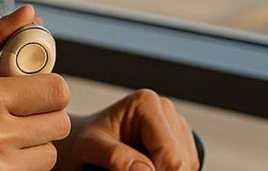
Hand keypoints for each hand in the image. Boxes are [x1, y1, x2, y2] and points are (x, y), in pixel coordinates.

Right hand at [0, 4, 72, 170]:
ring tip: (15, 134)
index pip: (55, 90)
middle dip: (49, 115)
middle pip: (60, 123)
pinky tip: (6, 153)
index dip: (53, 88)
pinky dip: (28, 162)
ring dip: (40, 142)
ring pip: (51, 151)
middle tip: (29, 112)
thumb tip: (30, 12)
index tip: (39, 89)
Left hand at [51, 88, 200, 170]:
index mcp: (146, 103)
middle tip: (127, 170)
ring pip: (188, 165)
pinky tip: (144, 167)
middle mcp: (166, 108)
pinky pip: (187, 166)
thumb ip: (115, 157)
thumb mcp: (90, 149)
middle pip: (182, 161)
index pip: (170, 155)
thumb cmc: (81, 143)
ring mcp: (175, 123)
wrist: (80, 142)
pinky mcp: (179, 138)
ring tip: (131, 167)